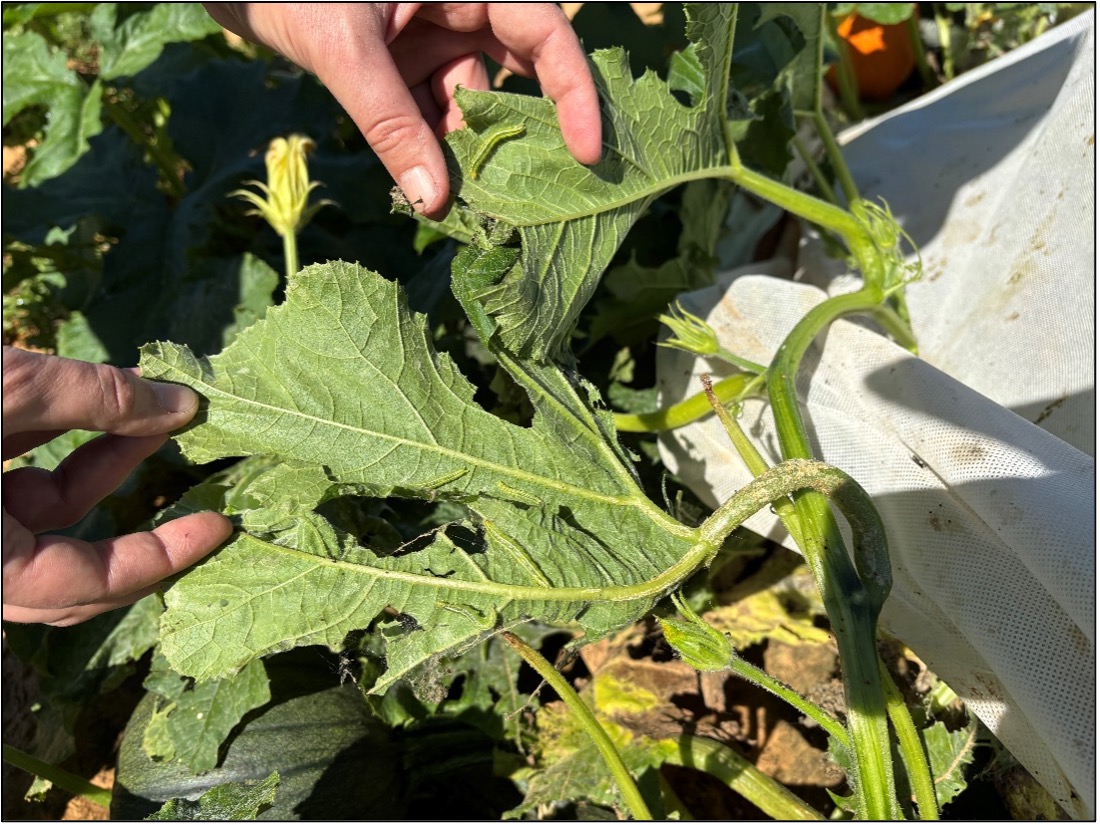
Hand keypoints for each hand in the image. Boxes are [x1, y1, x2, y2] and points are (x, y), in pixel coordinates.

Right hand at [2, 347, 232, 625]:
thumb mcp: (8, 390)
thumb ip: (92, 398)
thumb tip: (179, 403)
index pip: (87, 584)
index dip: (163, 556)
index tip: (220, 527)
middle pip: (70, 568)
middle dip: (140, 521)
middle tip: (204, 497)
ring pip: (43, 509)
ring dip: (104, 459)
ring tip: (160, 409)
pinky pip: (15, 476)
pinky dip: (60, 441)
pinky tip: (108, 397)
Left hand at [204, 2, 601, 217]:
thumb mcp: (344, 48)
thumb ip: (389, 122)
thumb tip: (431, 201)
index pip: (543, 34)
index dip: (574, 92)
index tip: (587, 152)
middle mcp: (460, 4)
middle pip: (516, 74)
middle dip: (522, 134)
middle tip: (533, 196)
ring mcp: (430, 33)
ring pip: (469, 103)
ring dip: (468, 155)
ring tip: (473, 208)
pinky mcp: (401, 60)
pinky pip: (430, 111)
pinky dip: (430, 150)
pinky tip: (432, 191)